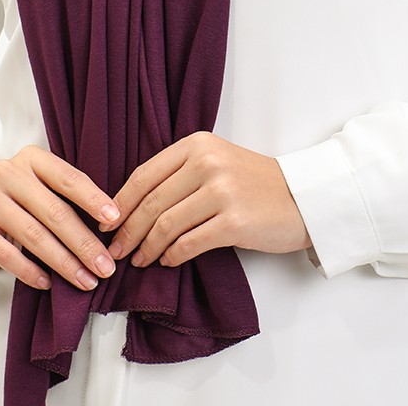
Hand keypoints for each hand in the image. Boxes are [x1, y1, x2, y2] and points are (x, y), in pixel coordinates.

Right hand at [0, 145, 120, 290]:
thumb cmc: (21, 205)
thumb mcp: (43, 192)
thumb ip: (68, 199)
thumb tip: (111, 225)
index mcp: (32, 158)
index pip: (68, 178)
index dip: (93, 200)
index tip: (115, 221)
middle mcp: (7, 172)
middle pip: (54, 211)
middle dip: (84, 243)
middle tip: (105, 266)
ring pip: (33, 235)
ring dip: (64, 262)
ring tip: (84, 280)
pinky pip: (5, 253)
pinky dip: (30, 271)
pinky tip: (48, 283)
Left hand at [102, 132, 310, 268]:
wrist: (301, 197)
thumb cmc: (253, 183)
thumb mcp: (216, 162)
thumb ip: (180, 173)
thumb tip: (132, 205)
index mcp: (197, 144)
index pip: (144, 174)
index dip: (120, 202)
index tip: (106, 223)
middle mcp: (207, 162)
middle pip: (151, 202)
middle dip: (127, 230)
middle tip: (114, 250)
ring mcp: (221, 191)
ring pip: (166, 224)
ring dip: (147, 247)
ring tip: (138, 260)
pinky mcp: (234, 221)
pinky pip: (189, 243)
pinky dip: (172, 256)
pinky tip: (167, 262)